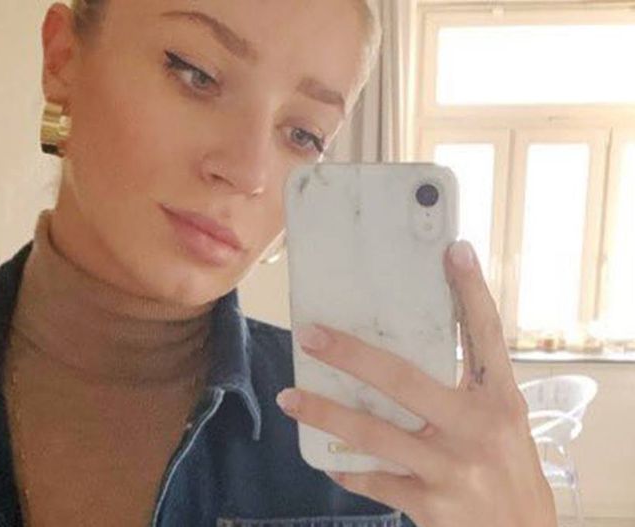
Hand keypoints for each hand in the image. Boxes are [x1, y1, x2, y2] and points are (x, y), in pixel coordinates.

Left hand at [275, 240, 557, 526]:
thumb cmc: (507, 471)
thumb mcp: (501, 424)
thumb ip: (468, 388)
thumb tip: (415, 345)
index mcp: (501, 400)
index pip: (487, 336)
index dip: (472, 292)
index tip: (453, 250)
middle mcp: (477, 429)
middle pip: (404, 380)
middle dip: (351, 355)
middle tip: (311, 335)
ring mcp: (451, 468)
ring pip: (373, 434)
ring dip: (325, 414)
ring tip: (290, 397)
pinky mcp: (431, 503)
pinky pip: (375, 480)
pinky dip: (349, 470)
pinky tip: (330, 461)